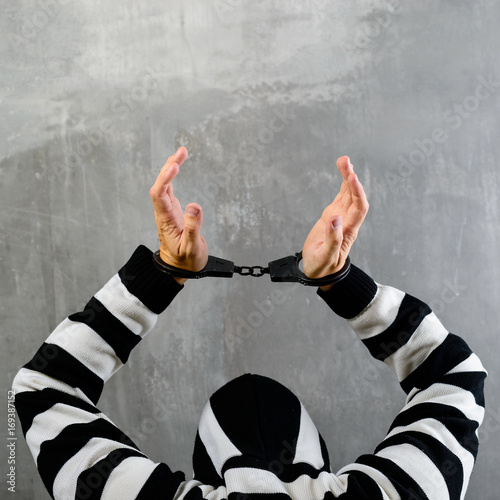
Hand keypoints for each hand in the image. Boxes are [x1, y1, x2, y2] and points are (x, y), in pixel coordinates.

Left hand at [149, 147, 208, 284]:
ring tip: (181, 152)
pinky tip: (177, 165)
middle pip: (161, 185)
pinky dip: (173, 175)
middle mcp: (164, 213)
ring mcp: (167, 211)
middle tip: (182, 152)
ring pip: (165, 185)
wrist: (179, 269)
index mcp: (166, 221)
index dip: (165, 179)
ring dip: (171, 168)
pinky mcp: (173, 211)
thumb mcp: (192, 249)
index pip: (159, 195)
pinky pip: (169, 189)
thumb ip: (193, 228)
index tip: (175, 167)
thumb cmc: (186, 262)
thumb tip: (194, 206)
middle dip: (169, 167)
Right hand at [302, 156, 368, 290]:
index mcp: (348, 231)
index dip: (357, 192)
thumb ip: (332, 239)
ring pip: (348, 194)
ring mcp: (341, 217)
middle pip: (355, 196)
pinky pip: (342, 197)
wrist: (320, 271)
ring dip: (347, 177)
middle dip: (351, 178)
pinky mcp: (333, 216)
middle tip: (344, 161)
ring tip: (343, 160)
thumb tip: (335, 219)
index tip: (350, 177)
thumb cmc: (321, 267)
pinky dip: (343, 184)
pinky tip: (344, 172)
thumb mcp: (325, 256)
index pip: (359, 208)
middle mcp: (348, 221)